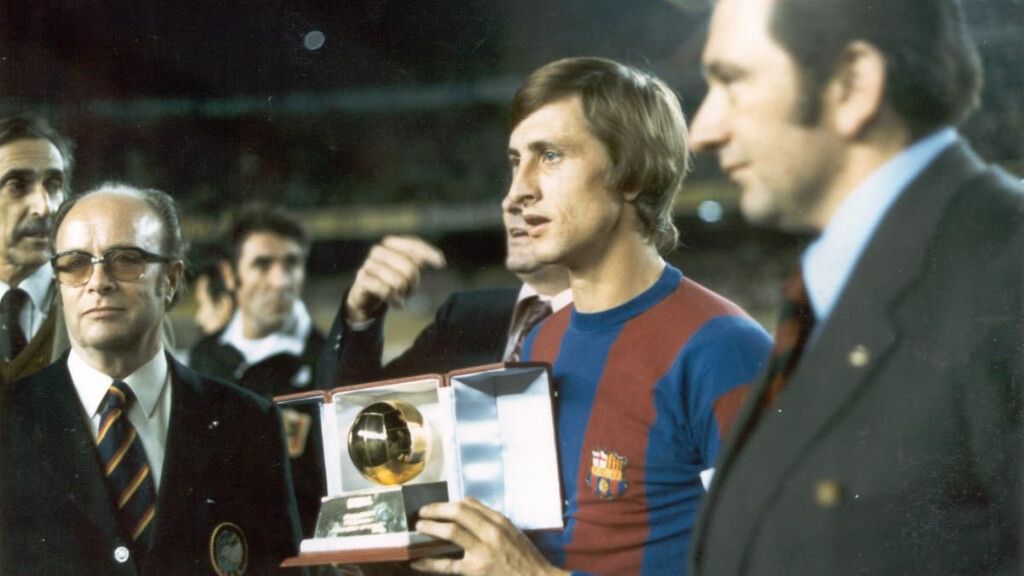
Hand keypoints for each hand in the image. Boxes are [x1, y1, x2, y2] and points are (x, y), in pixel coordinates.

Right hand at [345, 236, 445, 322]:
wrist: (365, 296)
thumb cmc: (390, 281)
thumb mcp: (406, 270)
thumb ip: (419, 260)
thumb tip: (439, 259)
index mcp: (390, 244)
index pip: (413, 244)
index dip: (428, 253)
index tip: (442, 264)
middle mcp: (378, 251)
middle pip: (409, 266)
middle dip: (413, 283)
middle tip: (409, 292)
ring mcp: (368, 265)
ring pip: (398, 280)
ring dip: (403, 293)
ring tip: (400, 296)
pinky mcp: (362, 280)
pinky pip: (385, 290)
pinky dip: (395, 300)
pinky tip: (398, 304)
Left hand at [411, 498, 566, 575]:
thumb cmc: (524, 557)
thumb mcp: (511, 531)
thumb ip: (489, 519)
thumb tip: (466, 505)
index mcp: (499, 521)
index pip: (469, 504)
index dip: (448, 503)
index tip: (436, 506)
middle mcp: (491, 532)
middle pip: (458, 512)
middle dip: (436, 510)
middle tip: (422, 512)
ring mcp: (483, 551)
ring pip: (451, 531)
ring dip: (431, 527)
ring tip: (419, 527)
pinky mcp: (476, 570)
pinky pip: (448, 564)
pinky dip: (430, 562)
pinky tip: (417, 561)